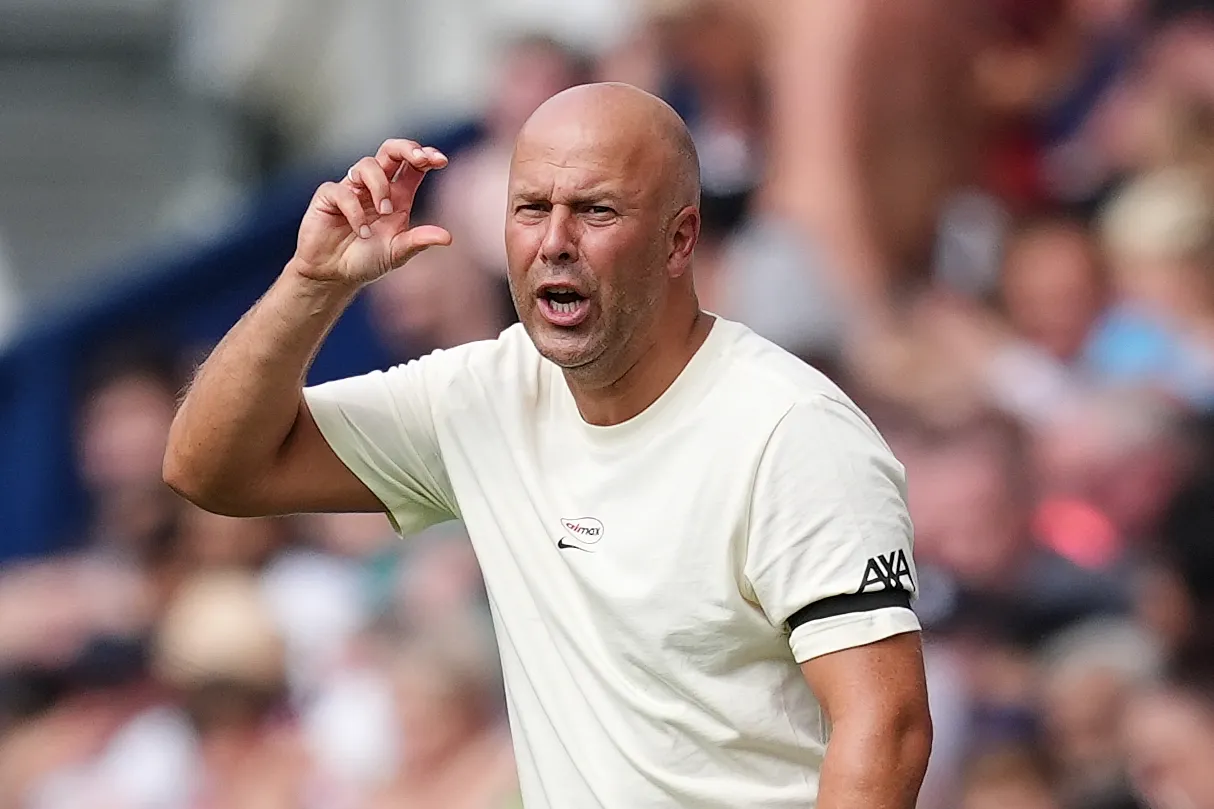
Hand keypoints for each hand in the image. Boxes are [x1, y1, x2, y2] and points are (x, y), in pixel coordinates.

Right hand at [292, 139, 452, 286]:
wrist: (334, 275)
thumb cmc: (366, 260)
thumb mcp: (398, 253)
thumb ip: (419, 241)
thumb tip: (447, 237)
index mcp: (397, 196)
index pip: (413, 165)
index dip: (426, 156)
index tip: (441, 161)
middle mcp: (375, 187)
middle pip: (390, 150)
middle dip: (407, 148)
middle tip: (421, 159)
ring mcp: (352, 189)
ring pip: (367, 165)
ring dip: (380, 187)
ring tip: (385, 212)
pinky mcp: (329, 197)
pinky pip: (342, 191)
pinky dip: (355, 211)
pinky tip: (363, 232)